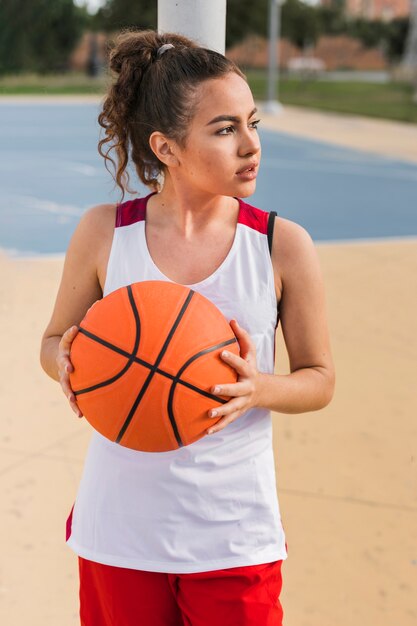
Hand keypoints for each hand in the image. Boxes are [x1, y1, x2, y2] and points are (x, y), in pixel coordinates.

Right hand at [56, 325, 82, 417]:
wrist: (58, 358)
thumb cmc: (76, 344)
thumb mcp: (80, 332)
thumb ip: (90, 319)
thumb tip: (101, 303)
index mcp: (66, 348)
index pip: (66, 339)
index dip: (70, 334)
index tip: (76, 328)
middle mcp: (63, 362)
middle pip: (62, 363)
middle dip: (65, 365)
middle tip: (69, 367)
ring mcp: (65, 377)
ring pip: (65, 385)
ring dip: (69, 391)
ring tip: (73, 398)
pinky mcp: (69, 388)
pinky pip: (72, 399)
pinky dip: (75, 407)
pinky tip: (81, 415)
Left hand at [207, 319, 261, 434]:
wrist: (267, 392)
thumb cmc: (252, 367)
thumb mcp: (251, 353)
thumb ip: (242, 337)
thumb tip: (231, 319)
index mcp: (248, 372)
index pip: (240, 364)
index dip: (232, 359)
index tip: (221, 354)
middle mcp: (246, 389)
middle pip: (236, 390)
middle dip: (225, 390)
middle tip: (212, 389)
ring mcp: (242, 403)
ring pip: (232, 409)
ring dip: (221, 412)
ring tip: (208, 413)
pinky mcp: (238, 413)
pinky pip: (228, 421)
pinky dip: (217, 427)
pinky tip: (205, 432)